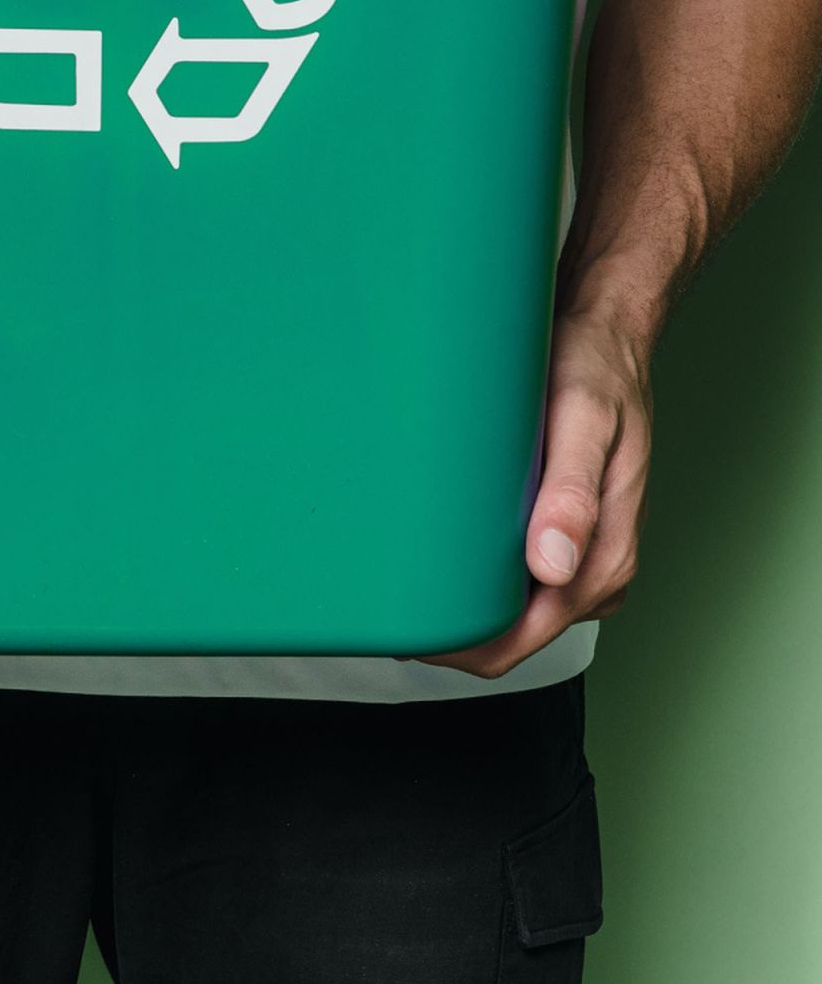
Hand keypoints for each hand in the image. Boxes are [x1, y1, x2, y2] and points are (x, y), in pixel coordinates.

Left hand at [420, 304, 651, 679]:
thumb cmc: (597, 371)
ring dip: (456, 599)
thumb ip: (573, 494)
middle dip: (445, 628)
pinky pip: (508, 573)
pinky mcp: (555, 531)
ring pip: (506, 607)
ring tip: (396, 572)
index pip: (520, 641)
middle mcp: (589, 567)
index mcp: (602, 558)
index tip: (399, 627)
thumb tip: (554, 565)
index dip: (457, 647)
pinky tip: (430, 547)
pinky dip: (469, 568)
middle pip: (507, 634)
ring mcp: (573, 553)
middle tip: (377, 598)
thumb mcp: (585, 421)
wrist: (607, 336)